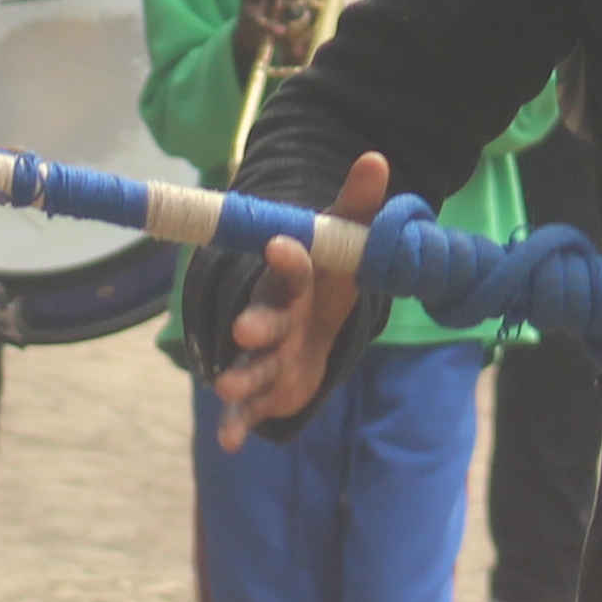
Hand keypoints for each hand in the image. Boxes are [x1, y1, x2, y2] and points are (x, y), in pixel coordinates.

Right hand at [209, 150, 384, 446]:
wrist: (308, 321)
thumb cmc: (326, 278)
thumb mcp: (346, 246)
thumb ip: (359, 206)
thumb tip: (376, 158)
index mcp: (295, 282)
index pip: (293, 268)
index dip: (289, 259)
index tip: (284, 246)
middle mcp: (273, 318)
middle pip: (263, 321)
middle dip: (255, 325)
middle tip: (244, 329)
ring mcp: (265, 356)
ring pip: (250, 367)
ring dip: (239, 377)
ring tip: (226, 387)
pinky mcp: (264, 391)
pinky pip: (248, 410)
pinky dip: (237, 425)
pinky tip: (229, 443)